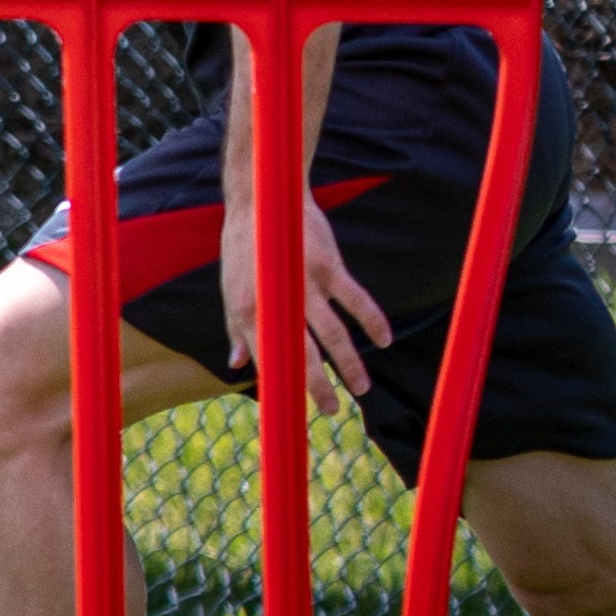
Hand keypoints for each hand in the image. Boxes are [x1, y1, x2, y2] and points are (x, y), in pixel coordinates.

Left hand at [220, 191, 390, 418]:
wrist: (262, 203)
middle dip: (319, 386)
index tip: (294, 411)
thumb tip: (236, 365)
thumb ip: (236, 330)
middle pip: (303, 354)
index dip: (282, 386)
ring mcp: (304, 284)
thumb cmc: (244, 251)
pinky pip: (356, 301)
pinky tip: (384, 340)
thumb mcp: (231, 291)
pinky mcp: (328, 267)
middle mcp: (276, 302)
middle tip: (334, 412)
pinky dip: (373, 322)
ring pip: (334, 334)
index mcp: (247, 311)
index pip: (267, 358)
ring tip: (362, 388)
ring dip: (350, 364)